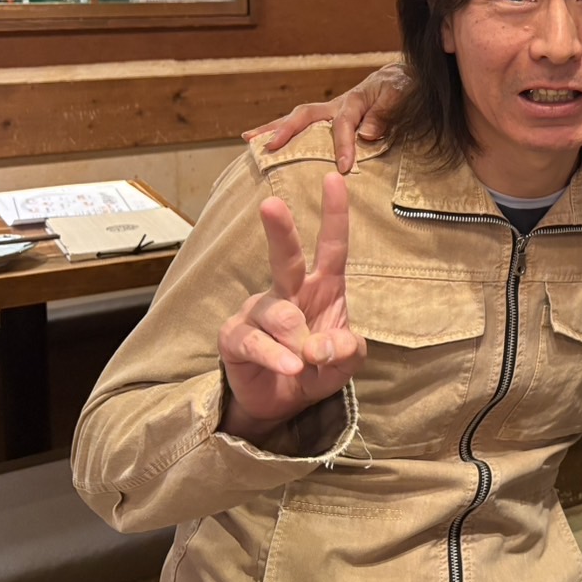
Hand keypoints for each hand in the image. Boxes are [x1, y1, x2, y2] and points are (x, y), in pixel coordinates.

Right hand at [217, 173, 365, 443]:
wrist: (282, 402)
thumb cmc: (317, 368)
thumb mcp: (344, 364)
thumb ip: (346, 353)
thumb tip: (329, 345)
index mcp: (322, 287)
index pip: (331, 247)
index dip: (334, 214)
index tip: (336, 178)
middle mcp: (288, 290)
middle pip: (285, 256)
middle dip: (279, 230)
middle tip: (272, 204)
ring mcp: (257, 311)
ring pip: (280, 314)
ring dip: (297, 342)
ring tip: (304, 364)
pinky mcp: (234, 336)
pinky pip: (256, 342)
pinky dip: (276, 358)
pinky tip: (290, 368)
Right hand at [243, 64, 408, 174]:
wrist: (401, 77)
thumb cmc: (402, 87)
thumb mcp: (401, 96)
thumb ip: (385, 114)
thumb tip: (366, 135)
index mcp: (354, 101)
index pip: (344, 124)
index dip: (343, 145)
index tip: (344, 167)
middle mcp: (336, 105)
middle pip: (306, 115)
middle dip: (287, 130)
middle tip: (270, 147)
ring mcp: (329, 111)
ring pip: (298, 118)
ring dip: (274, 128)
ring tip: (250, 140)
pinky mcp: (328, 118)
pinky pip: (303, 125)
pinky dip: (283, 132)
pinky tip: (265, 143)